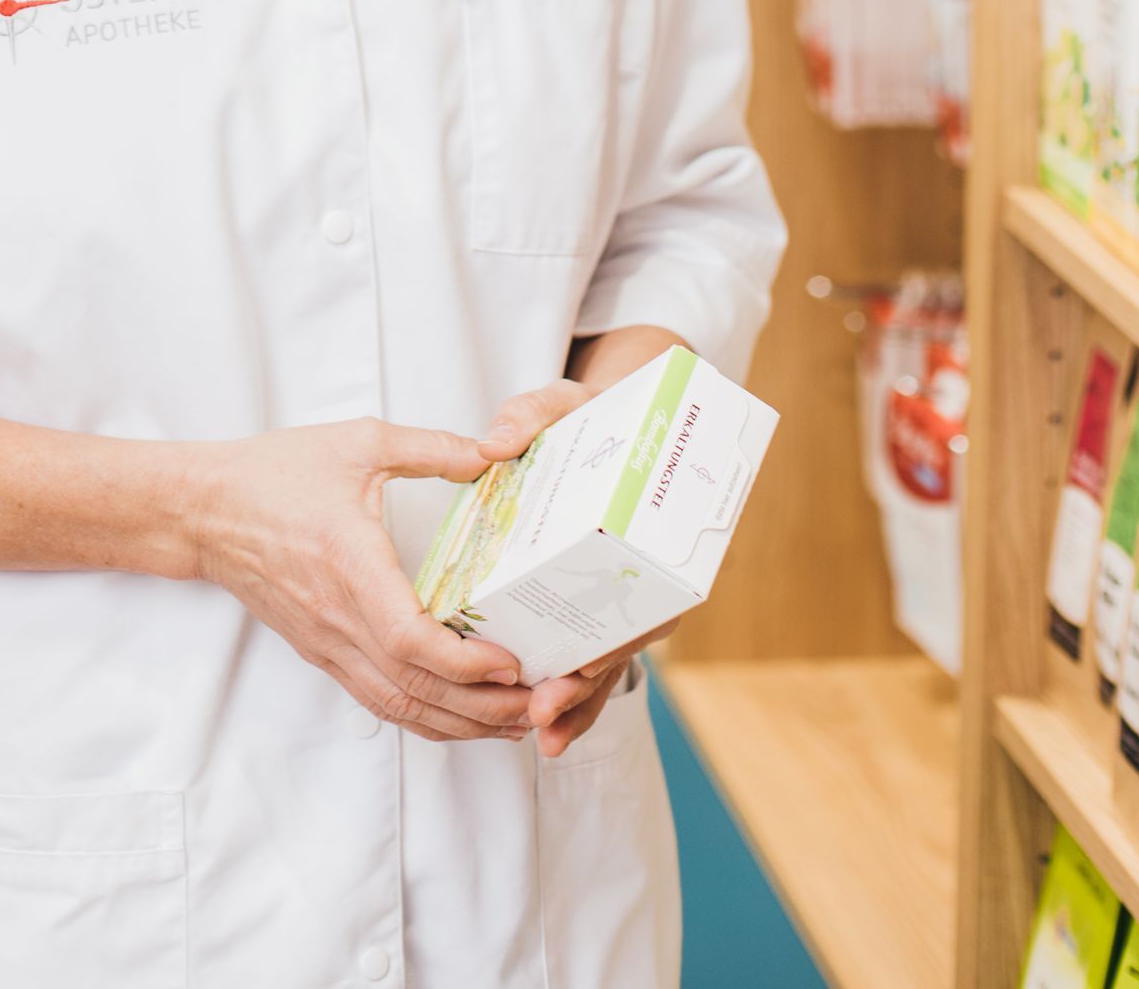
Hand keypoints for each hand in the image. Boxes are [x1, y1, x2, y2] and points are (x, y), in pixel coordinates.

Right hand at [189, 417, 535, 742]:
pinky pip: (377, 699)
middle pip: (414, 687)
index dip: (463, 662)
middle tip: (538, 704)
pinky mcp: (321, 652)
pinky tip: (458, 716)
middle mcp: (338, 617)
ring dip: (458, 724)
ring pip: (397, 705)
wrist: (206, 511)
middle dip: (481, 707)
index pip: (408, 638)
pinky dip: (423, 717)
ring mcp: (327, 643)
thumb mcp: (357, 442)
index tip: (510, 660)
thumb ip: (427, 448)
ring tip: (512, 721)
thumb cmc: (276, 473)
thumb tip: (488, 453)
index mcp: (349, 563)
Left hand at [477, 336, 688, 760]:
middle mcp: (640, 571)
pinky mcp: (590, 604)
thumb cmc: (589, 416)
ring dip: (574, 703)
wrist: (618, 423)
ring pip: (602, 660)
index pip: (640, 599)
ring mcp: (617, 594)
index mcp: (644, 526)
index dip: (611, 640)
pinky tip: (542, 730)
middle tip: (541, 712)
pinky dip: (570, 695)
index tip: (577, 667)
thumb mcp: (562, 404)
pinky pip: (586, 657)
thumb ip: (531, 416)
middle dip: (582, 686)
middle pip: (618, 642)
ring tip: (538, 734)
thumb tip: (494, 443)